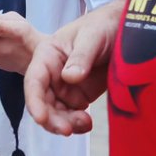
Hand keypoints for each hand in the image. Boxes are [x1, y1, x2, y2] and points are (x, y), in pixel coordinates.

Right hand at [24, 0, 120, 135]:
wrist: (122, 30)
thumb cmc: (102, 26)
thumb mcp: (92, 36)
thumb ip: (81, 56)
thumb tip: (69, 78)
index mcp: (47, 55)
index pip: (34, 80)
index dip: (34, 101)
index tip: (40, 118)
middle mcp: (52, 73)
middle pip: (42, 102)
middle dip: (51, 119)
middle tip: (67, 129)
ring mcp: (65, 87)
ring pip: (56, 113)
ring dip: (65, 123)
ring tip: (84, 123)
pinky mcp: (79, 96)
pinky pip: (72, 116)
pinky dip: (77, 124)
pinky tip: (87, 123)